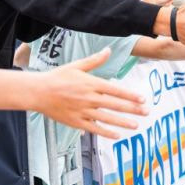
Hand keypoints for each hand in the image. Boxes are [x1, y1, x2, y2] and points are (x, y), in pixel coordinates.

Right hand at [29, 48, 145, 139]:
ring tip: (136, 125)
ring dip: (123, 122)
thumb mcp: (77, 66)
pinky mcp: (76, 122)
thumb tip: (108, 50)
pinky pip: (94, 128)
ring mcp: (83, 111)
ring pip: (107, 118)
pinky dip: (106, 132)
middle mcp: (89, 98)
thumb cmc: (57, 77)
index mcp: (91, 83)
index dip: (130, 95)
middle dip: (132, 109)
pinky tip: (117, 135)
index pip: (115, 90)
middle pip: (115, 105)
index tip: (142, 99)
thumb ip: (95, 60)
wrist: (37, 92)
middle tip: (146, 112)